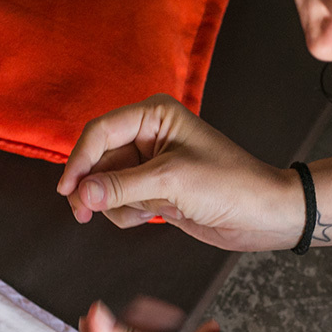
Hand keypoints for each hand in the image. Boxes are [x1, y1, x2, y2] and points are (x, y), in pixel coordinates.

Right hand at [57, 94, 304, 251]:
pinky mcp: (156, 191)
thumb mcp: (171, 181)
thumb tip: (82, 193)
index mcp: (155, 115)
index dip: (79, 161)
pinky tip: (156, 216)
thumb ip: (122, 186)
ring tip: (146, 212)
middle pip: (98, 160)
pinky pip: (122, 202)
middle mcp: (149, 135)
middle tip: (85, 213)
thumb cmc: (231, 184)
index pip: (100, 132)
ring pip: (106, 185)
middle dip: (95, 188)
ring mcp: (151, 165)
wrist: (264, 215)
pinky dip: (129, 214)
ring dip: (116, 205)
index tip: (68, 191)